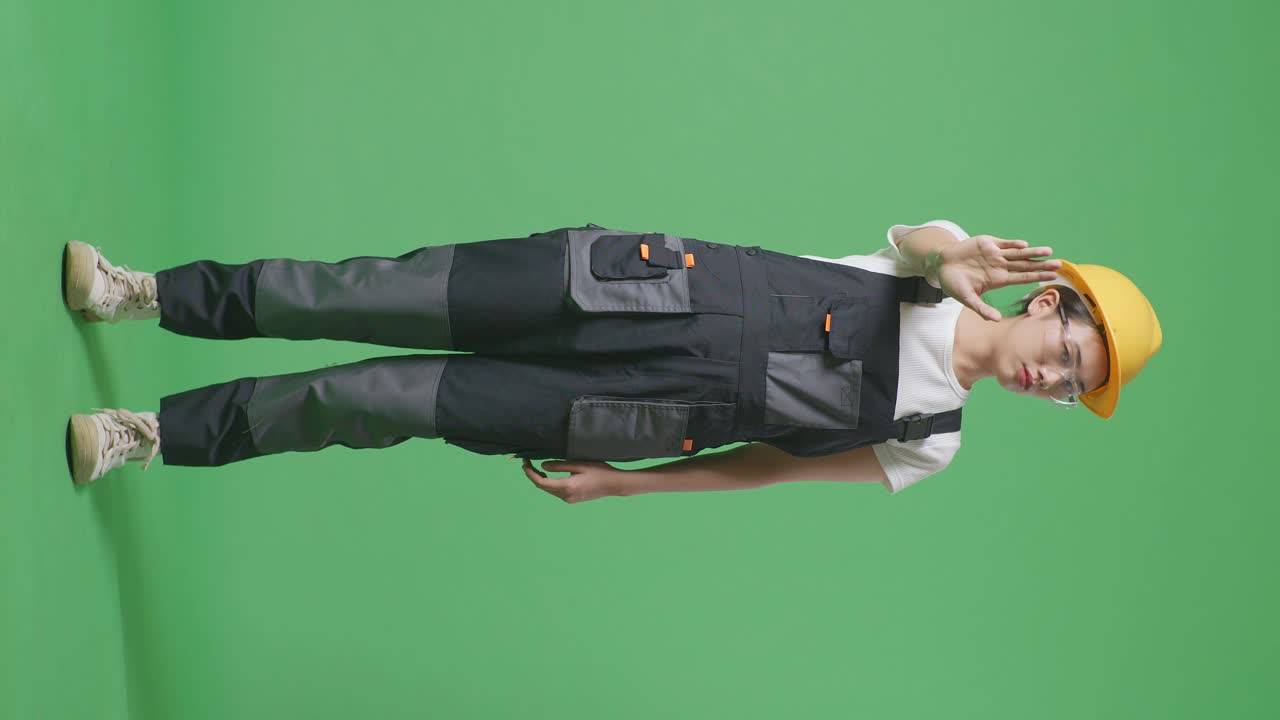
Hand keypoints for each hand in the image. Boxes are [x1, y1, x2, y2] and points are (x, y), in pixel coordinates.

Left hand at [521, 458, 620, 503]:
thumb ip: (560, 466)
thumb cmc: (599, 471)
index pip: (541, 482)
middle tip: (527, 462)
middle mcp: (565, 496)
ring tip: (535, 467)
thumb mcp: (579, 464)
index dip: (530, 473)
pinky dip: (549, 483)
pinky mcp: (573, 499)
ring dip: (541, 480)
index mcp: (566, 486)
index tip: (524, 463)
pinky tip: (549, 475)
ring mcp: (569, 499)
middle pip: (543, 487)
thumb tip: (542, 466)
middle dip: (533, 475)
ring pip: (549, 490)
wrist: (614, 485)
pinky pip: (556, 491)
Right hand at [932, 235, 1062, 321]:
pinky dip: (1013, 244)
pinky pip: (1004, 243)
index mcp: (998, 279)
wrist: (940, 265)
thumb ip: (982, 308)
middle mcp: (1000, 266)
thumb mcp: (967, 299)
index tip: (1053, 278)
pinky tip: (1024, 245)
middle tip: (1060, 265)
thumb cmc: (953, 283)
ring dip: (1033, 253)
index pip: (1022, 278)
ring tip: (1049, 252)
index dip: (1037, 277)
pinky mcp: (988, 243)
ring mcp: (995, 254)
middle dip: (1041, 265)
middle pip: (1025, 265)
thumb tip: (996, 320)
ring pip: (1018, 253)